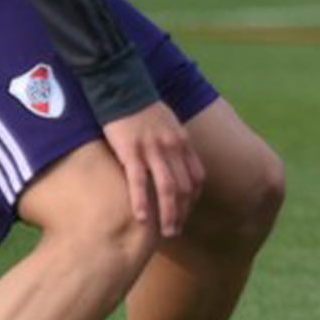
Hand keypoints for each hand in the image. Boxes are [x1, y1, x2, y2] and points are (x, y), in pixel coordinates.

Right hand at [101, 101, 203, 237]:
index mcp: (183, 142)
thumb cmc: (143, 107)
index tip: (185, 213)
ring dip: (168, 214)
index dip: (193, 199)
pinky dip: (142, 201)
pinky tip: (142, 218)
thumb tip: (174, 161)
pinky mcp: (132, 151)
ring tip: (166, 232)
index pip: (196, 177)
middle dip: (183, 213)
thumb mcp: (168, 123)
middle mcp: (173, 148)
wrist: (123, 86)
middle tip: (175, 231)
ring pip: (167, 189)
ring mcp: (153, 150)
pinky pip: (140, 181)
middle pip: (185, 188)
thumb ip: (173, 143)